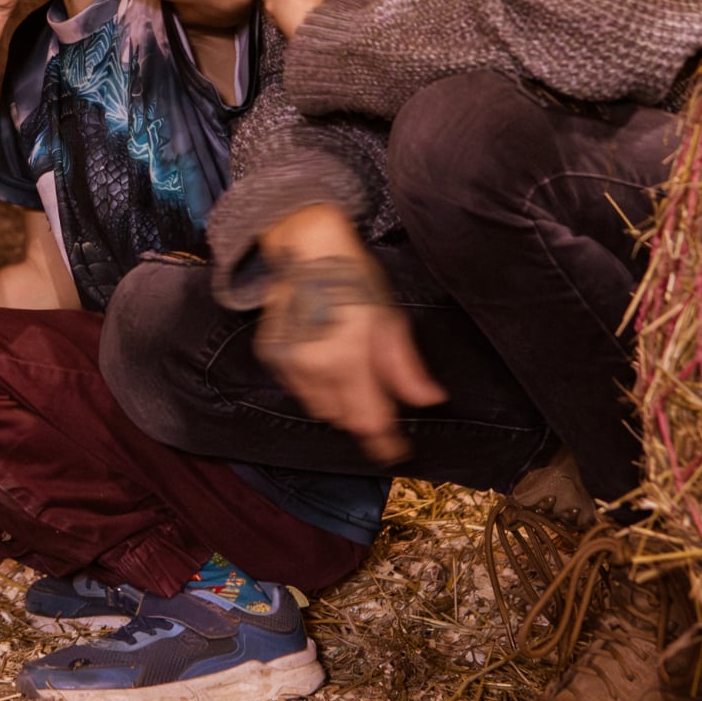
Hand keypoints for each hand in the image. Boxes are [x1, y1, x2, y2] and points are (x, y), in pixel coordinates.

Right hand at [255, 250, 445, 462]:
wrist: (306, 248)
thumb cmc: (354, 277)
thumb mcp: (389, 319)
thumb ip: (406, 367)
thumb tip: (430, 400)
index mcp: (347, 358)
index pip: (367, 420)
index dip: (383, 442)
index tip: (396, 452)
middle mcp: (313, 367)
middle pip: (342, 418)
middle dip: (361, 415)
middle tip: (377, 400)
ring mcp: (287, 362)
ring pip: (316, 407)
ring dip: (337, 402)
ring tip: (349, 375)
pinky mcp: (271, 354)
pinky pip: (296, 388)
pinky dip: (312, 386)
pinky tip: (324, 361)